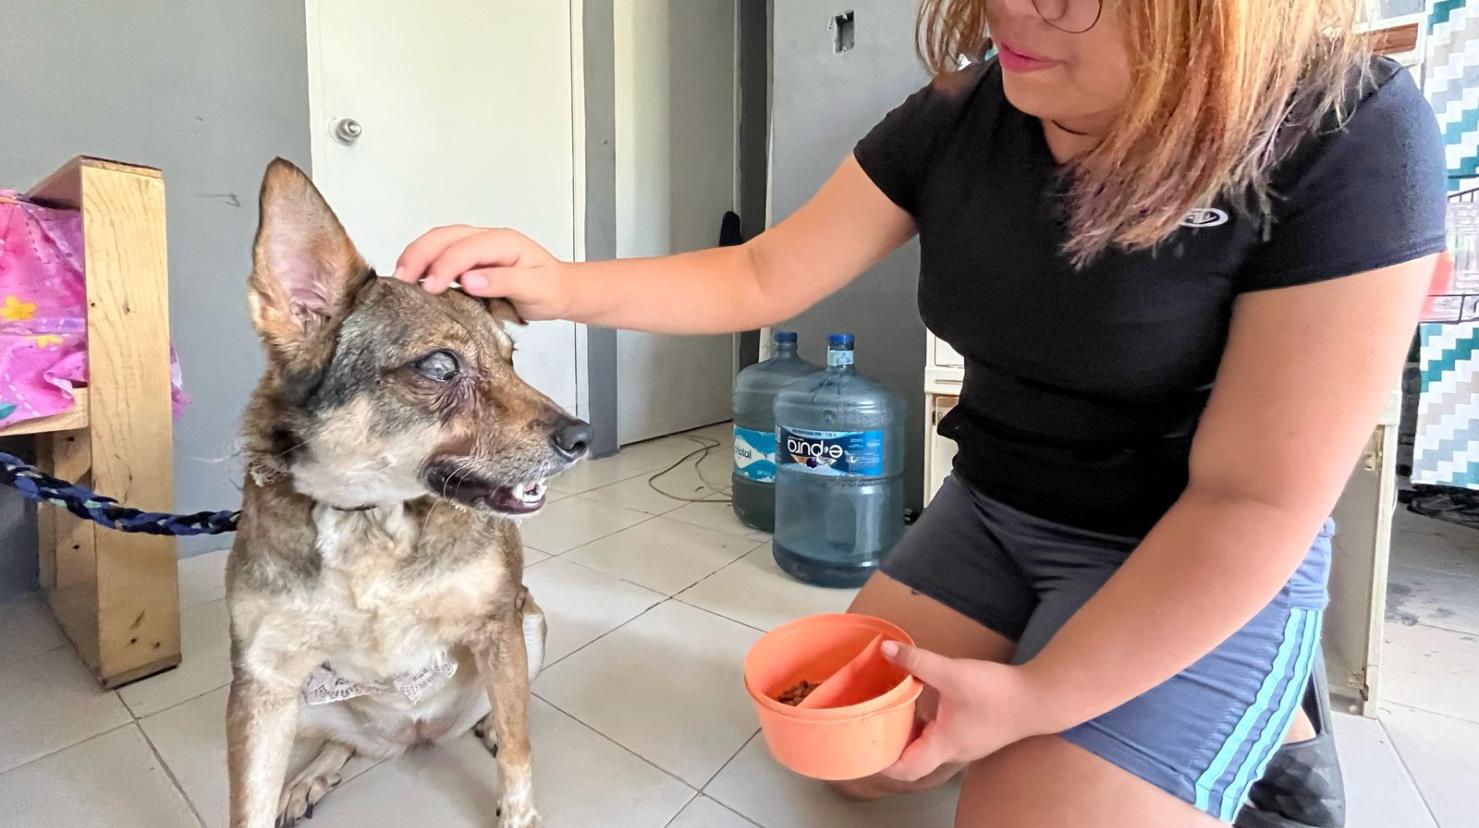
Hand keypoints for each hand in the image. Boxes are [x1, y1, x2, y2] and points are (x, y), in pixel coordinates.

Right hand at [393, 225, 570, 320]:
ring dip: (417, 256)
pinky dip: (424, 262)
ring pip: (439, 241)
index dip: (444, 266)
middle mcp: (487, 239)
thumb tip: (470, 281)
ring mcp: (477, 246)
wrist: (561, 291)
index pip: (465, 248)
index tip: (430, 289)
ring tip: (401, 279)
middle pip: (444, 236)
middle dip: (419, 255)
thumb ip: (504, 283)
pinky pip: (441, 252)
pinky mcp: (470, 258)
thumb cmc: (550, 289)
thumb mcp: (535, 289)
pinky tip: (414, 279)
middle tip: (402, 281)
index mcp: (503, 242)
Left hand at [878, 641, 1054, 782]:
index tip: (864, 743)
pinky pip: (941, 737)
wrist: (1040, 697)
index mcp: (943, 746)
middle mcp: (952, 751)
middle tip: (872, 724)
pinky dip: (925, 726)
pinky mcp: (974, 732)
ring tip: (890, 712)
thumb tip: (887, 649)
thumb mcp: (952, 672)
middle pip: (913, 761)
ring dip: (908, 734)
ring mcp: (965, 744)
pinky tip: (920, 704)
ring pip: (927, 749)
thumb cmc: (998, 692)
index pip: (904, 769)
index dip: (881, 761)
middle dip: (890, 745)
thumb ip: (918, 661)